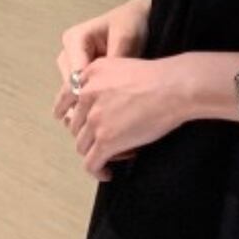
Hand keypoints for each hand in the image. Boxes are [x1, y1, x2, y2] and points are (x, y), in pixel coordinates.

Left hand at [53, 54, 187, 180]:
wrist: (174, 87)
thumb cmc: (161, 77)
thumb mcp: (124, 64)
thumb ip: (107, 78)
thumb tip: (110, 99)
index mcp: (92, 73)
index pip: (69, 96)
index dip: (65, 110)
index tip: (63, 117)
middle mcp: (88, 94)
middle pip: (76, 124)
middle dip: (90, 135)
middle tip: (110, 139)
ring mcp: (95, 119)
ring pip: (82, 145)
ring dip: (97, 152)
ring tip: (116, 154)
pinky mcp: (106, 140)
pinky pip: (91, 163)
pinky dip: (97, 171)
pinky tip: (107, 174)